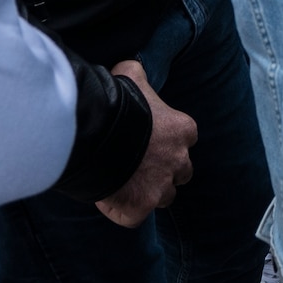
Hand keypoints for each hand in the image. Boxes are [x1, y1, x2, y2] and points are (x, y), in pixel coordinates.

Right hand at [94, 61, 195, 228]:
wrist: (97, 134)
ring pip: (164, 197)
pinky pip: (134, 215)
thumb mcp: (130, 76)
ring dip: (149, 193)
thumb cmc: (116, 103)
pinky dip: (123, 210)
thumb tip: (130, 67)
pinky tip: (108, 197)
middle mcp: (179, 161)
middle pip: (181, 173)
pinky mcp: (140, 209)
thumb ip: (136, 73)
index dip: (167, 143)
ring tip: (125, 185)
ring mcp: (161, 187)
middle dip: (166, 171)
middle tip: (140, 168)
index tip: (149, 143)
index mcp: (184, 131)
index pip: (185, 141)